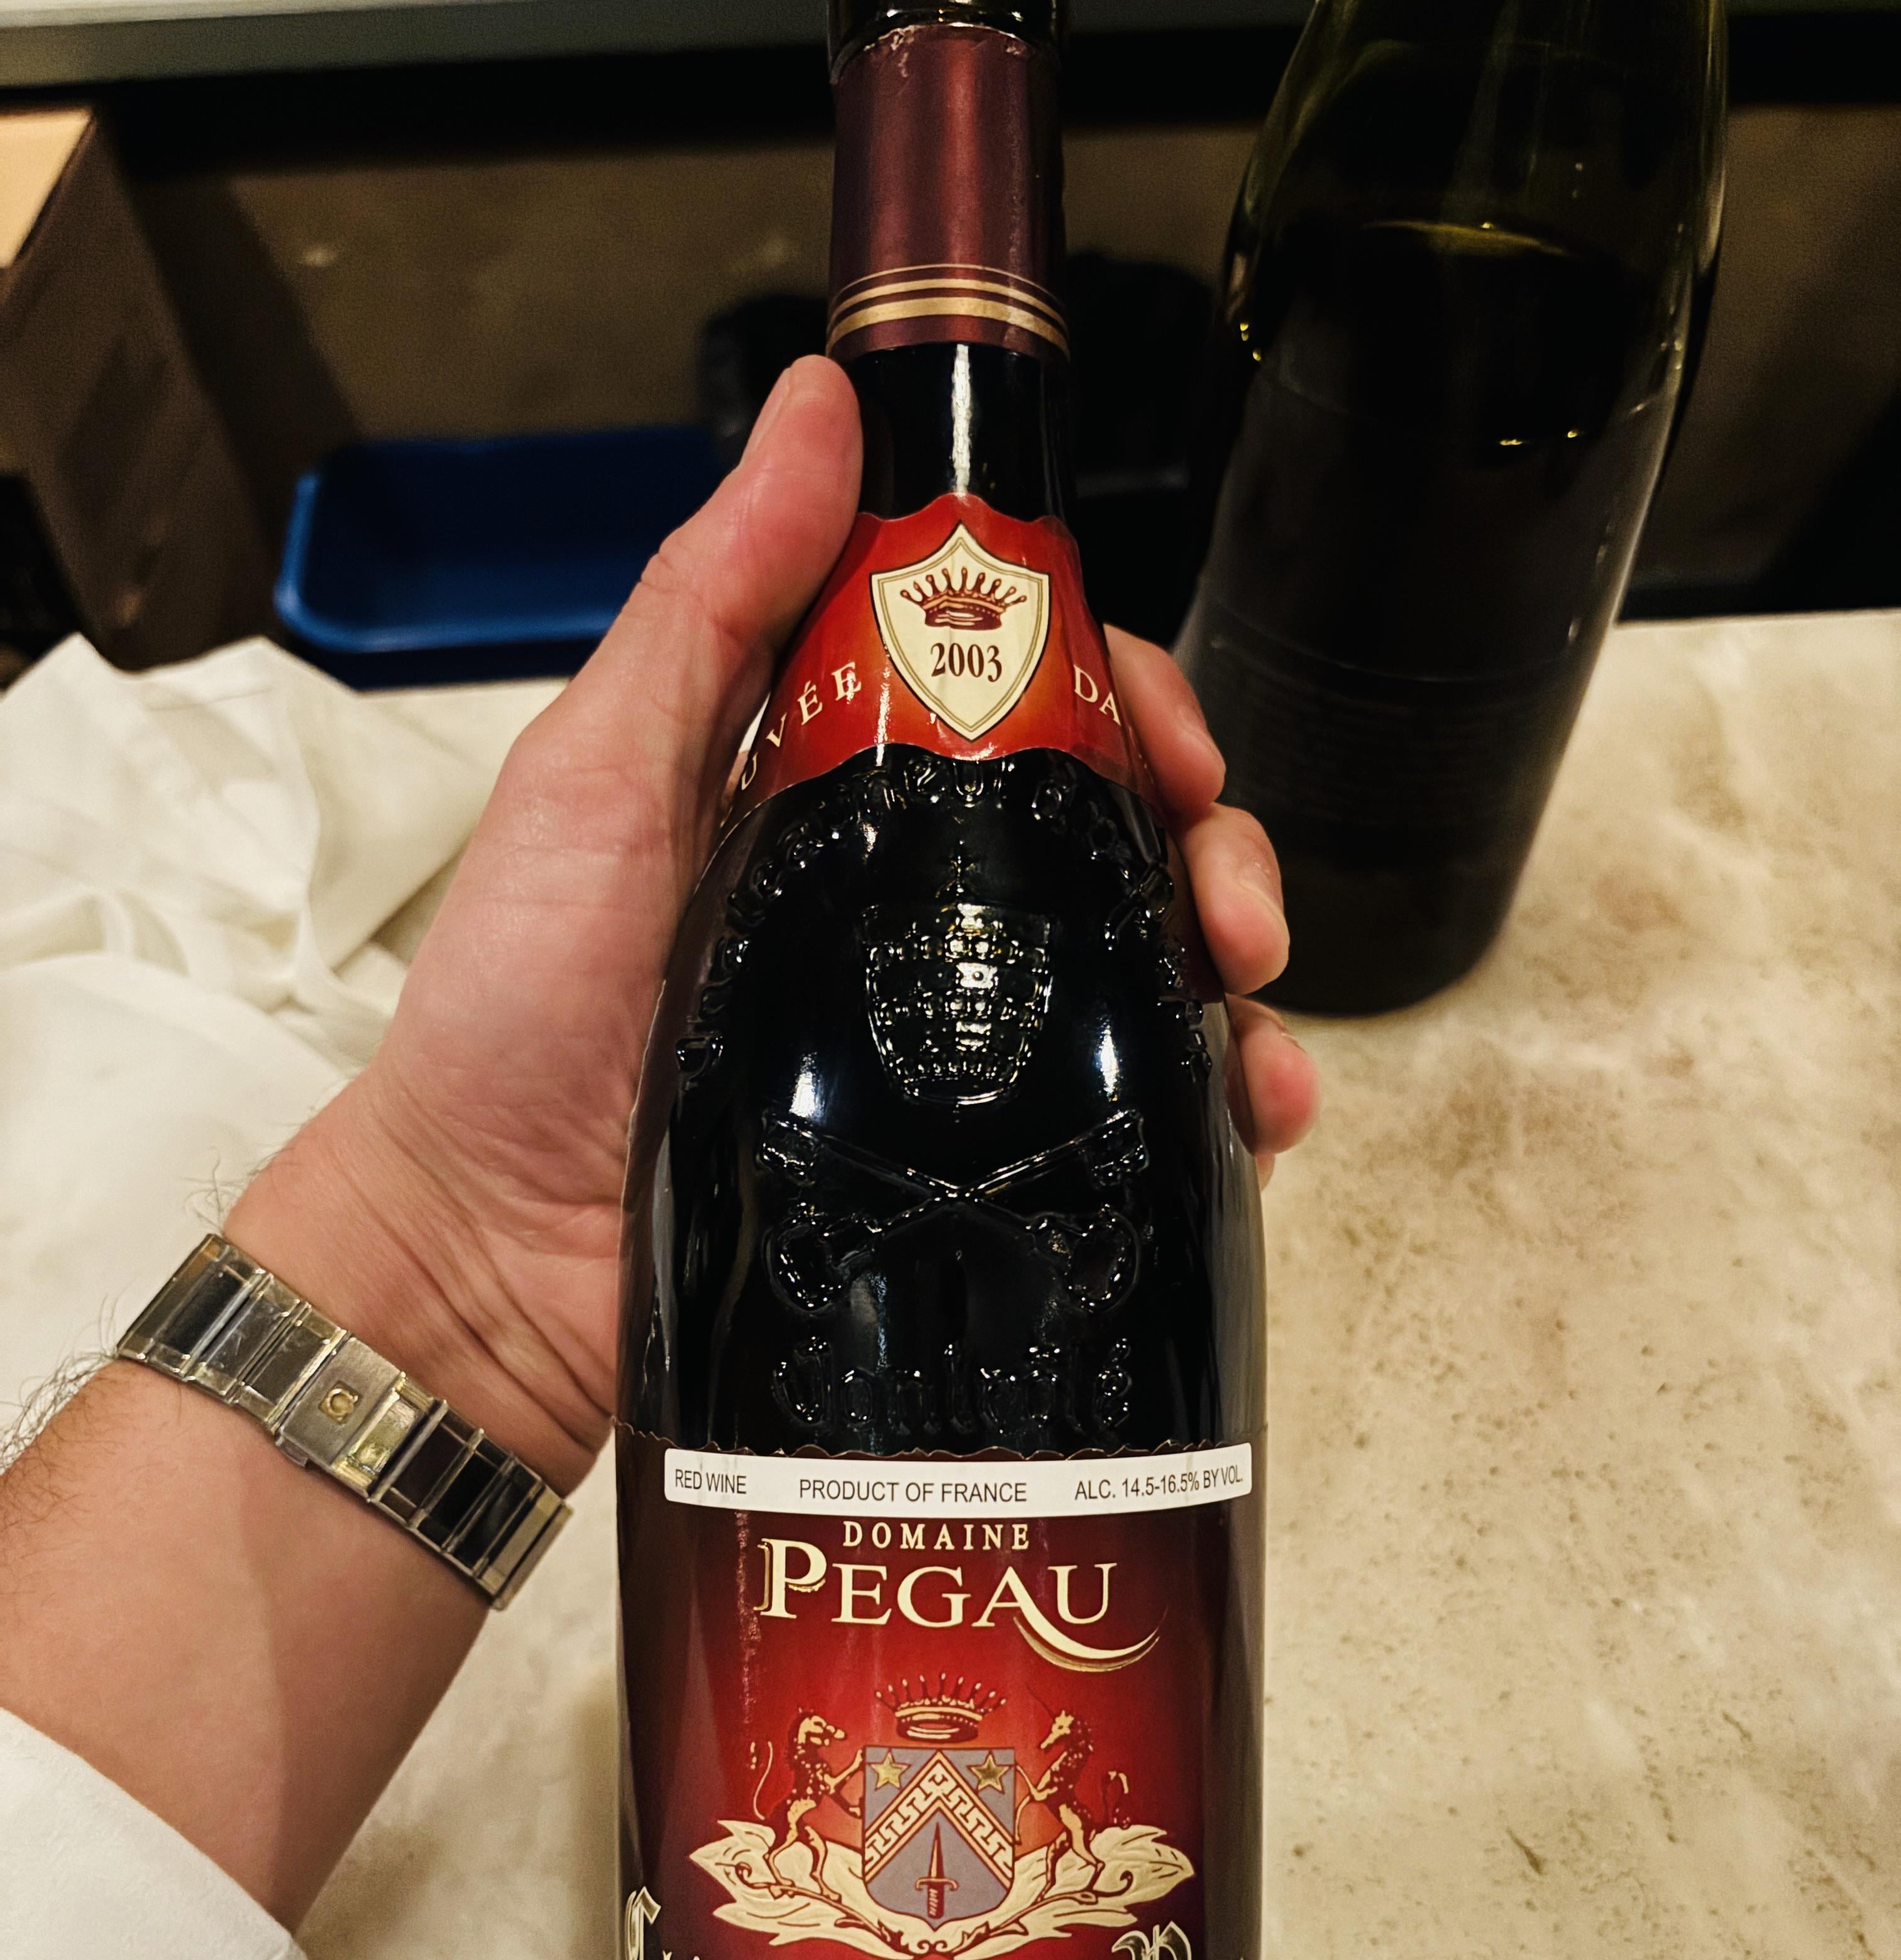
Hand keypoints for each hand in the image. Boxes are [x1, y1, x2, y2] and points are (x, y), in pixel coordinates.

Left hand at [232, 358, 1318, 1496]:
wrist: (484, 1263)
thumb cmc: (519, 1012)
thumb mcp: (598, 776)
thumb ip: (709, 602)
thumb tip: (821, 402)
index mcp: (844, 793)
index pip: (1029, 704)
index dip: (1124, 700)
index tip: (1173, 738)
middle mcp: (915, 912)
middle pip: (1116, 839)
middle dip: (1212, 849)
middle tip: (1232, 911)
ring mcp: (949, 1050)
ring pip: (1143, 982)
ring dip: (1231, 986)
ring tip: (1254, 1031)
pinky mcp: (965, 1176)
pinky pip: (1123, 1135)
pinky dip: (1211, 1119)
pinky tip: (1251, 1122)